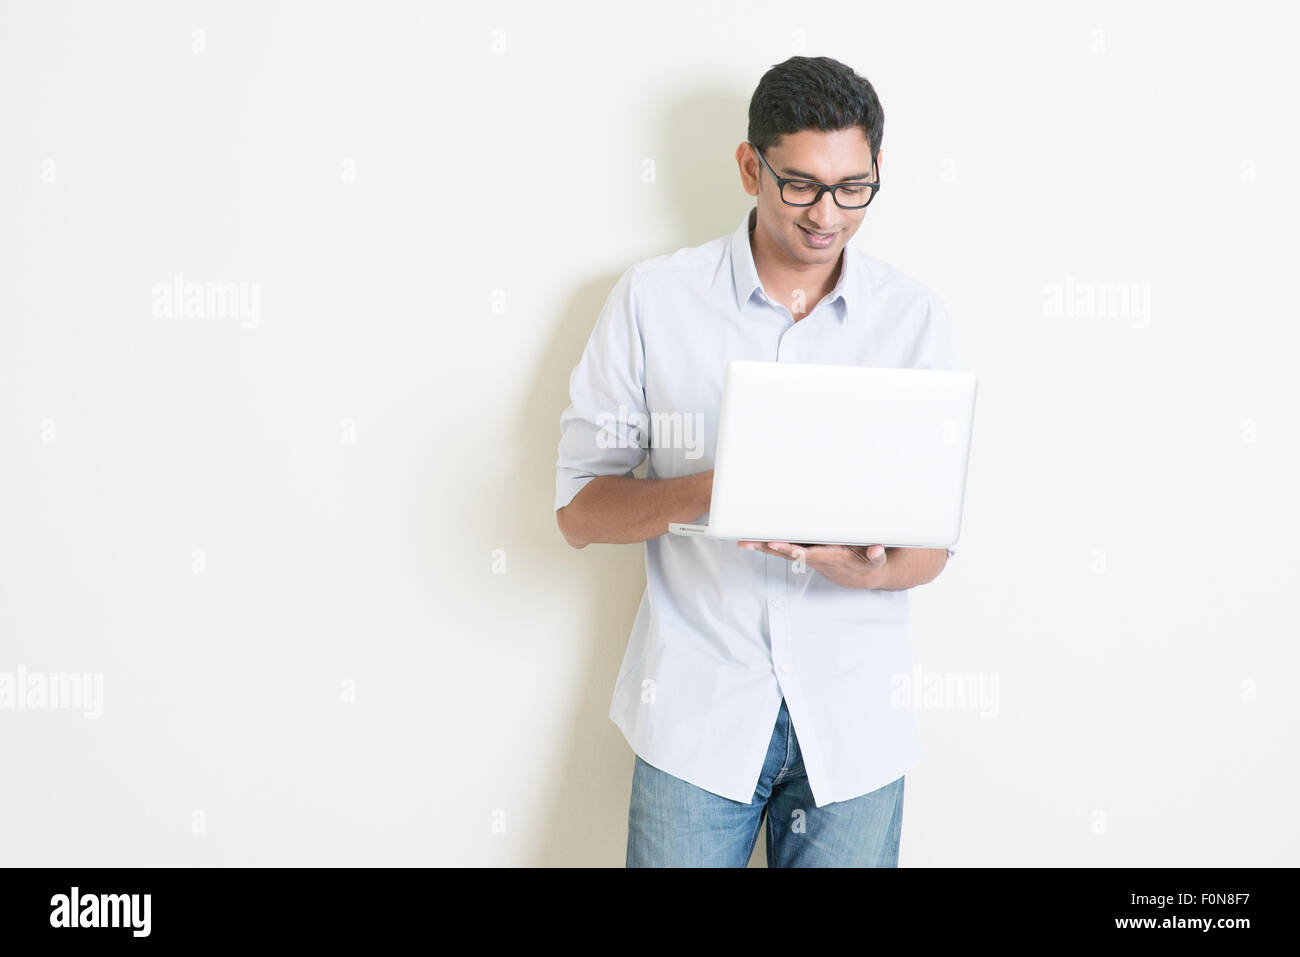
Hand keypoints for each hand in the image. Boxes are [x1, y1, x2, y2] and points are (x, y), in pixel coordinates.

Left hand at [737, 541, 886, 588]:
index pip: (809, 554)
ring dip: (763, 548)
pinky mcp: (807, 554)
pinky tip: (754, 541)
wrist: (863, 576)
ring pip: (783, 552)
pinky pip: (785, 550)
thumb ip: (876, 554)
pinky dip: (769, 545)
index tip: (779, 545)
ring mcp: (809, 557)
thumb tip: (876, 550)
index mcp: (831, 557)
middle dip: (770, 548)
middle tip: (750, 542)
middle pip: (789, 553)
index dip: (794, 550)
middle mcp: (816, 558)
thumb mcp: (876, 560)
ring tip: (743, 542)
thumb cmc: (869, 563)